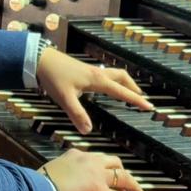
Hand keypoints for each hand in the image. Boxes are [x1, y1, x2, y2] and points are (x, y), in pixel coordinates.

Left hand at [37, 47, 152, 132]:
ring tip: (129, 92)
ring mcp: (91, 70)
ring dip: (124, 82)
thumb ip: (77, 114)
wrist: (40, 59)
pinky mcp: (84, 70)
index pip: (121, 91)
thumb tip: (88, 131)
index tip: (149, 106)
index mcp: (97, 80)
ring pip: (114, 74)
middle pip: (122, 78)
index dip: (136, 99)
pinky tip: (107, 87)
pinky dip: (113, 80)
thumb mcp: (65, 98)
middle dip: (134, 88)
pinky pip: (106, 75)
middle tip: (142, 99)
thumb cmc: (53, 77)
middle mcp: (97, 73)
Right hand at [41, 148, 147, 190]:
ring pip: (122, 177)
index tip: (104, 175)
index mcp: (74, 155)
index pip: (95, 159)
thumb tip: (65, 186)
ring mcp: (96, 176)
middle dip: (122, 172)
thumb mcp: (52, 173)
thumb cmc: (39, 186)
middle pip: (114, 162)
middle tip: (127, 182)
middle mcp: (88, 161)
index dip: (102, 168)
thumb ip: (62, 175)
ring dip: (133, 186)